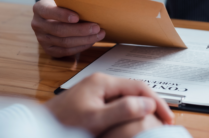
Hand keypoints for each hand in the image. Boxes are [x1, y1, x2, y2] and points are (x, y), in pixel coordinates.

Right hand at [31, 0, 105, 57]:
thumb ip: (71, 3)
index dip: (63, 15)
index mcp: (39, 8)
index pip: (49, 12)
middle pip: (60, 30)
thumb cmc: (62, 7)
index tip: (77, 17)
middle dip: (80, 30)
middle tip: (96, 27)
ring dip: (84, 39)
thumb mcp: (63, 0)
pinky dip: (80, 47)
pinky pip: (66, 51)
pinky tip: (91, 41)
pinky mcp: (49, 50)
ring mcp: (42, 39)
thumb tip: (91, 9)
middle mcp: (37, 24)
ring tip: (98, 34)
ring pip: (64, 43)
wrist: (53, 18)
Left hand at [44, 73, 173, 135]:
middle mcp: (100, 82)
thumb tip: (148, 104)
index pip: (139, 86)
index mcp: (103, 82)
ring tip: (153, 122)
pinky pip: (117, 103)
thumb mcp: (95, 119)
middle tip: (165, 121)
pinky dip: (129, 112)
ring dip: (141, 109)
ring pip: (126, 97)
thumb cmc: (62, 122)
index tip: (167, 117)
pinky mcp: (92, 100)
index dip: (156, 101)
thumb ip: (122, 110)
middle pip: (134, 90)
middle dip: (151, 104)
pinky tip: (133, 121)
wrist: (40, 126)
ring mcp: (96, 91)